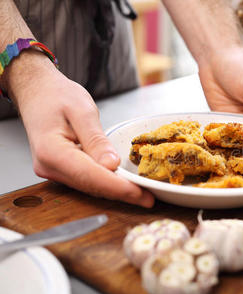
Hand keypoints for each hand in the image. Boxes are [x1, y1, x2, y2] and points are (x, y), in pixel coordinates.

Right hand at [5, 52, 153, 206]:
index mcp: (52, 151)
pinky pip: (87, 180)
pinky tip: (125, 184)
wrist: (37, 92)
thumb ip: (96, 140)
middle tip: (150, 199)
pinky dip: (107, 183)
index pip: (90, 176)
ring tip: (143, 194)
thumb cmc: (56, 95)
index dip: (118, 188)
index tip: (141, 194)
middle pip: (91, 186)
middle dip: (122, 193)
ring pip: (90, 186)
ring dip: (116, 191)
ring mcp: (54, 171)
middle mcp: (50, 167)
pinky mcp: (61, 170)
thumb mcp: (82, 111)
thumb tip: (111, 165)